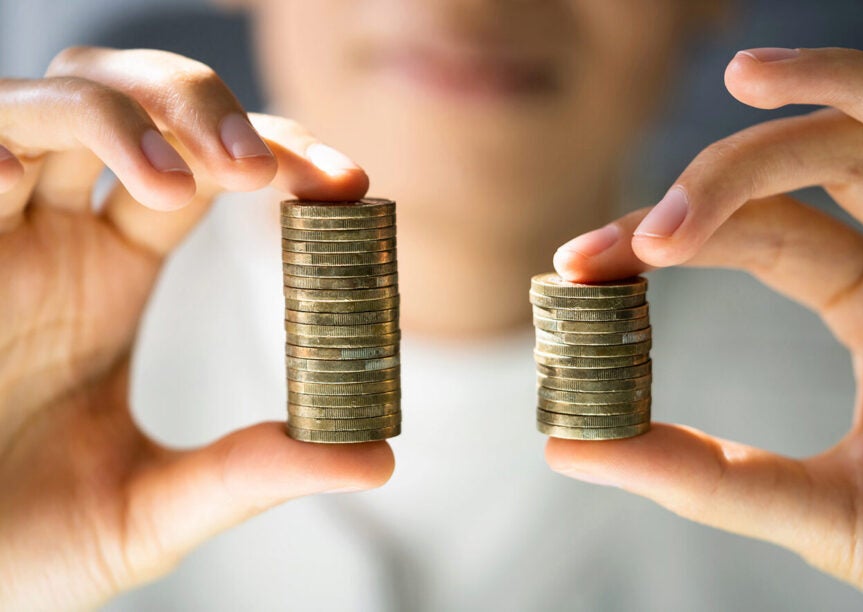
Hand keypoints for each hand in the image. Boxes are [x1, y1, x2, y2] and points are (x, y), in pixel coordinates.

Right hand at [0, 47, 392, 608]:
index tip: (346, 185)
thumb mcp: (154, 507)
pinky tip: (15, 181)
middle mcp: (57, 236)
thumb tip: (378, 460)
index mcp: (113, 271)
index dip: (276, 154)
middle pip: (134, 102)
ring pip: (52, 101)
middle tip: (258, 171)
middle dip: (202, 106)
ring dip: (121, 114)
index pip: (207, 168)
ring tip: (179, 185)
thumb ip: (253, 473)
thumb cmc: (28, 544)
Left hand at [546, 47, 862, 607]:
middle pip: (804, 180)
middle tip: (620, 244)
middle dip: (709, 187)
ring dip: (802, 104)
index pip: (763, 238)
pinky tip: (778, 79)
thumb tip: (566, 447)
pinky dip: (861, 94)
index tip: (577, 262)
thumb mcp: (819, 510)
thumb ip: (699, 476)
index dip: (669, 235)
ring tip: (736, 82)